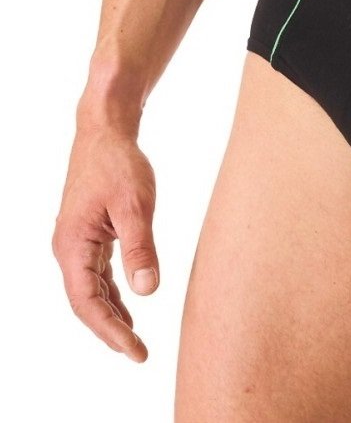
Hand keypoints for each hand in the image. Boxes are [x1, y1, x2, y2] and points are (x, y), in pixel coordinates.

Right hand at [51, 125, 158, 361]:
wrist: (105, 132)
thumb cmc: (119, 163)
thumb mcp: (135, 205)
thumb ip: (140, 248)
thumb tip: (147, 291)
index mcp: (73, 244)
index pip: (87, 302)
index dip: (110, 330)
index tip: (135, 350)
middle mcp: (68, 247)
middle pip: (86, 301)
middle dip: (111, 330)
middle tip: (140, 353)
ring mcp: (77, 240)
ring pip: (91, 289)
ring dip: (111, 314)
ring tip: (134, 338)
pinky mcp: (89, 232)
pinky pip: (97, 272)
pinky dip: (111, 291)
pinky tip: (128, 304)